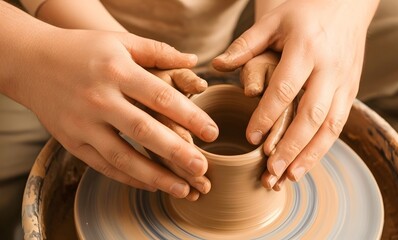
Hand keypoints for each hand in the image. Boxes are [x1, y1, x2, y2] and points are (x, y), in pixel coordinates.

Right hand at [14, 28, 218, 198]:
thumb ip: (157, 51)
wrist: (31, 61)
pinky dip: (128, 178)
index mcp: (116, 71)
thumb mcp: (119, 40)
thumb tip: (193, 60)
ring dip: (155, 176)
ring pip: (123, 156)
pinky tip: (151, 185)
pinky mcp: (71, 142)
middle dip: (177, 153)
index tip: (213, 133)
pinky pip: (103, 165)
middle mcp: (99, 99)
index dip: (190, 116)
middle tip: (203, 169)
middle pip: (144, 131)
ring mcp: (83, 123)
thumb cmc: (82, 49)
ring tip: (182, 189)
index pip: (160, 97)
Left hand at [213, 0, 378, 187]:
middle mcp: (330, 69)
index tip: (251, 137)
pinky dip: (323, 147)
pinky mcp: (351, 91)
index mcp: (307, 49)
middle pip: (311, 115)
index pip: (286, 89)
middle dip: (291, 147)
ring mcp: (345, 82)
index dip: (268, 115)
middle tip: (271, 171)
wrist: (347, 5)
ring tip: (289, 177)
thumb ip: (246, 44)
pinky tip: (306, 163)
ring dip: (310, 155)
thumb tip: (217, 65)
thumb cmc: (304, 12)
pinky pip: (339, 124)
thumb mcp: (274, 20)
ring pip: (330, 126)